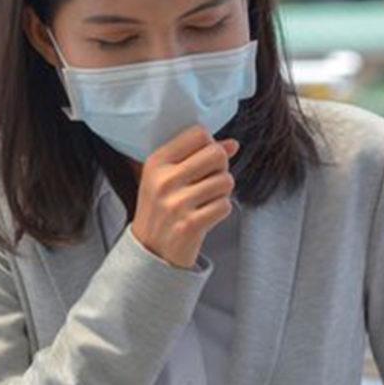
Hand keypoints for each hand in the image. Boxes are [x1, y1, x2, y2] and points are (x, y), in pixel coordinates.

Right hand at [130, 125, 239, 268]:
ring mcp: (176, 203)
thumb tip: (232, 144)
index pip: (198, 134)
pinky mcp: (190, 224)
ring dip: (222, 191)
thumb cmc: (161, 208)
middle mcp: (164, 180)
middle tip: (211, 179)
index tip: (204, 159)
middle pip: (216, 154)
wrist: (150, 250)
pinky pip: (225, 205)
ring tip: (207, 199)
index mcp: (156, 162)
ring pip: (225, 181)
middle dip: (221, 166)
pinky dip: (221, 210)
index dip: (209, 144)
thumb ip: (198, 157)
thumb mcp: (168, 178)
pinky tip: (207, 214)